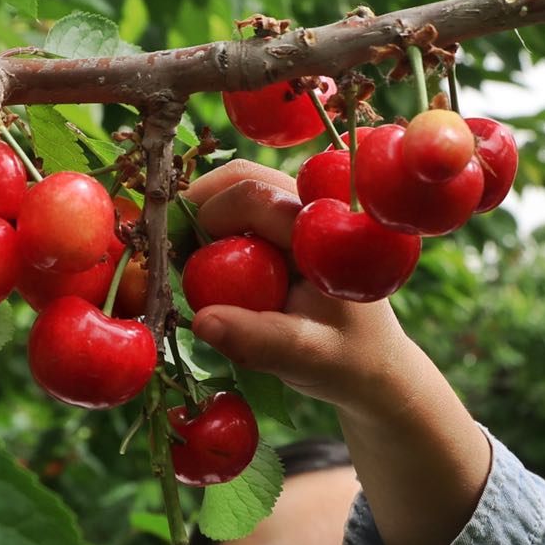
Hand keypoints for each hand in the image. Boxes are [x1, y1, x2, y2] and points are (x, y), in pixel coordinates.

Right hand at [182, 160, 419, 412]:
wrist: (373, 367)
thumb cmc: (345, 361)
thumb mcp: (305, 358)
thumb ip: (257, 341)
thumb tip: (202, 321)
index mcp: (325, 233)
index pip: (254, 195)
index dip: (206, 214)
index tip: (178, 255)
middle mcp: (317, 211)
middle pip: (244, 178)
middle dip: (198, 205)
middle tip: (171, 248)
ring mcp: (304, 216)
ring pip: (242, 191)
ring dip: (206, 217)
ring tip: (186, 260)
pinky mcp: (292, 229)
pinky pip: (245, 215)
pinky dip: (218, 232)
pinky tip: (205, 267)